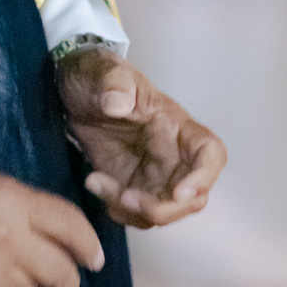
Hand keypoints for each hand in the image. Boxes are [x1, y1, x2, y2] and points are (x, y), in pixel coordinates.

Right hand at [0, 172, 104, 286]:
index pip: (70, 224)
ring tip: (1, 274)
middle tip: (65, 285)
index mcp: (13, 201)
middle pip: (60, 272)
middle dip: (67, 282)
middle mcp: (13, 238)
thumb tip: (37, 226)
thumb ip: (12, 205)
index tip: (95, 258)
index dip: (89, 244)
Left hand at [57, 47, 225, 229]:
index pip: (210, 154)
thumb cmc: (98, 76)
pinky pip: (135, 213)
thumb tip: (117, 103)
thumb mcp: (103, 72)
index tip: (180, 193)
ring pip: (163, 211)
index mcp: (177, 126)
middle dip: (164, 209)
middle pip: (193, 197)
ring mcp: (153, 175)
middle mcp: (173, 155)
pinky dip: (115, 208)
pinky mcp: (131, 187)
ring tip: (97, 182)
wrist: (75, 91)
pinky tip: (93, 181)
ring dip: (134, 211)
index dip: (204, 177)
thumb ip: (114, 84)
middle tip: (127, 199)